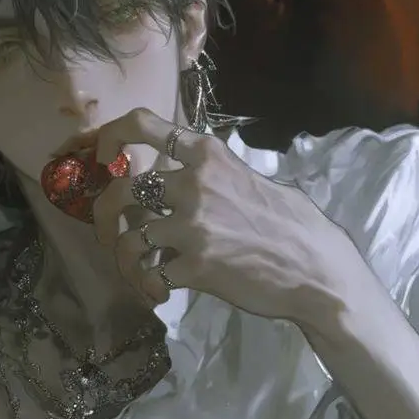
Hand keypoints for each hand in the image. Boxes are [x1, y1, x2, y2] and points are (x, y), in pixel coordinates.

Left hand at [90, 107, 355, 322]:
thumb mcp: (251, 179)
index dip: (107, 138)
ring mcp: (193, 226)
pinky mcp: (195, 266)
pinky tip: (159, 294)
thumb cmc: (292, 224)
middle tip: (108, 233)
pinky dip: (147, 288)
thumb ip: (213, 174)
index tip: (102, 160)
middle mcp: (194, 183)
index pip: (141, 124)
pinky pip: (150, 275)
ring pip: (129, 239)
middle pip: (121, 190)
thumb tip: (182, 173)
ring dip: (123, 260)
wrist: (316, 269)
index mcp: (207, 155)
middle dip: (102, 214)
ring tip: (136, 273)